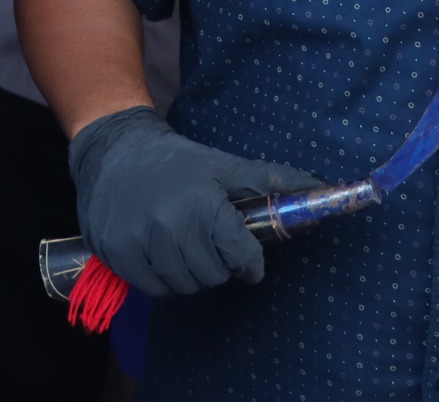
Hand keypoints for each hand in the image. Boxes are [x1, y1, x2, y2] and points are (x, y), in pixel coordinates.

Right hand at [68, 105, 321, 294]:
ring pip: (183, 286)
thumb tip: (323, 187)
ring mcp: (138, 241)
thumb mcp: (225, 166)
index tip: (245, 256)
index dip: (249, 261)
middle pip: (213, 276)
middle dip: (218, 264)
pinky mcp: (114, 253)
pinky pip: (153, 289)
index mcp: (203, 204)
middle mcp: (169, 226)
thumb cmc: (177, 161)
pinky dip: (161, 278)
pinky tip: (159, 251)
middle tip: (208, 242)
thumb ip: (272, 181)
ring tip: (184, 246)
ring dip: (190, 273)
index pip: (241, 258)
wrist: (114, 150)